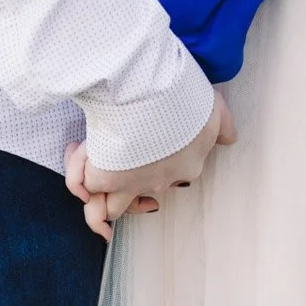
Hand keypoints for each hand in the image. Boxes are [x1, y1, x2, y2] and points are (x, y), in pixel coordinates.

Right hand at [64, 90, 236, 239]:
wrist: (151, 94)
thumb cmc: (183, 97)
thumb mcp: (213, 108)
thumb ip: (223, 125)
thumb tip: (230, 138)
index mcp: (188, 165)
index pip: (176, 177)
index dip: (161, 165)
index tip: (153, 147)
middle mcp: (159, 182)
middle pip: (142, 199)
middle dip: (130, 196)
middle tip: (117, 188)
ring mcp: (130, 183)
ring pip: (109, 210)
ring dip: (99, 211)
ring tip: (94, 210)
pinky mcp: (104, 176)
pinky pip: (83, 187)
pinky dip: (76, 178)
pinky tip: (75, 163)